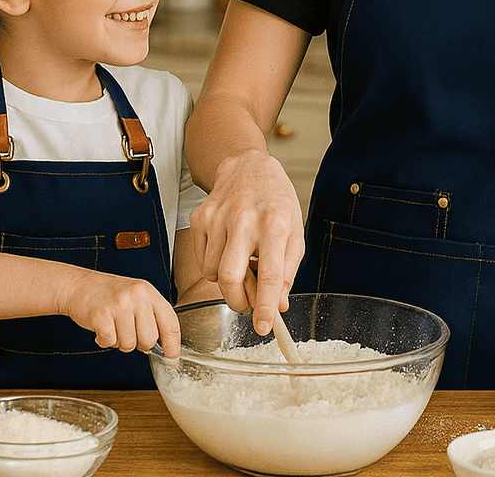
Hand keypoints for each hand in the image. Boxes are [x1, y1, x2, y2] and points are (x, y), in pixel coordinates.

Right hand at [63, 271, 181, 358]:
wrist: (78, 285)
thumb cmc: (108, 294)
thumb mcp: (135, 296)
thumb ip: (150, 316)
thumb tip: (161, 346)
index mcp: (148, 292)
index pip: (170, 322)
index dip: (173, 345)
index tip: (172, 358)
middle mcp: (136, 296)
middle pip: (150, 339)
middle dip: (139, 344)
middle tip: (128, 333)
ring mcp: (118, 305)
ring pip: (129, 344)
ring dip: (119, 342)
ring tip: (113, 327)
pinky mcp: (100, 315)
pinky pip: (110, 342)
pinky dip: (104, 341)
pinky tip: (101, 328)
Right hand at [188, 147, 303, 335]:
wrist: (248, 167)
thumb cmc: (276, 202)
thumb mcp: (295, 232)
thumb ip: (288, 270)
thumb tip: (279, 306)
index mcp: (276, 224)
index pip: (271, 275)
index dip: (266, 306)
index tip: (263, 327)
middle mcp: (245, 219)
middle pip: (230, 278)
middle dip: (238, 302)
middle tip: (248, 304)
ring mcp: (218, 217)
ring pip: (212, 273)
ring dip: (227, 282)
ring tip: (242, 266)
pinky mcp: (200, 218)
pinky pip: (202, 260)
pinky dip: (214, 266)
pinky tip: (228, 250)